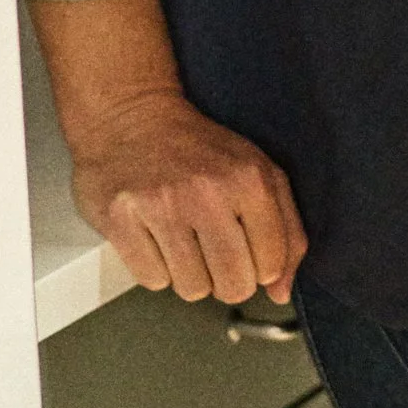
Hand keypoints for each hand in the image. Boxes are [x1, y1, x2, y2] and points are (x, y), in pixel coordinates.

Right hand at [30, 0, 307, 305]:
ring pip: (192, 289)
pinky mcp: (120, 218)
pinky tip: (154, 237)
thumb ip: (286, 232)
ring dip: (189, 275)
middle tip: (214, 254)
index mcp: (250, 180)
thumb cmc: (201, 150)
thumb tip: (281, 291)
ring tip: (182, 240)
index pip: (271, 265)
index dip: (260, 269)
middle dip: (226, 281)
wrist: (132, 117)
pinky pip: (152, 280)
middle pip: (232, 286)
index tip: (247, 251)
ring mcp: (160, 205)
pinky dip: (156, 268)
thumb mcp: (260, 174)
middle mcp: (207, 192)